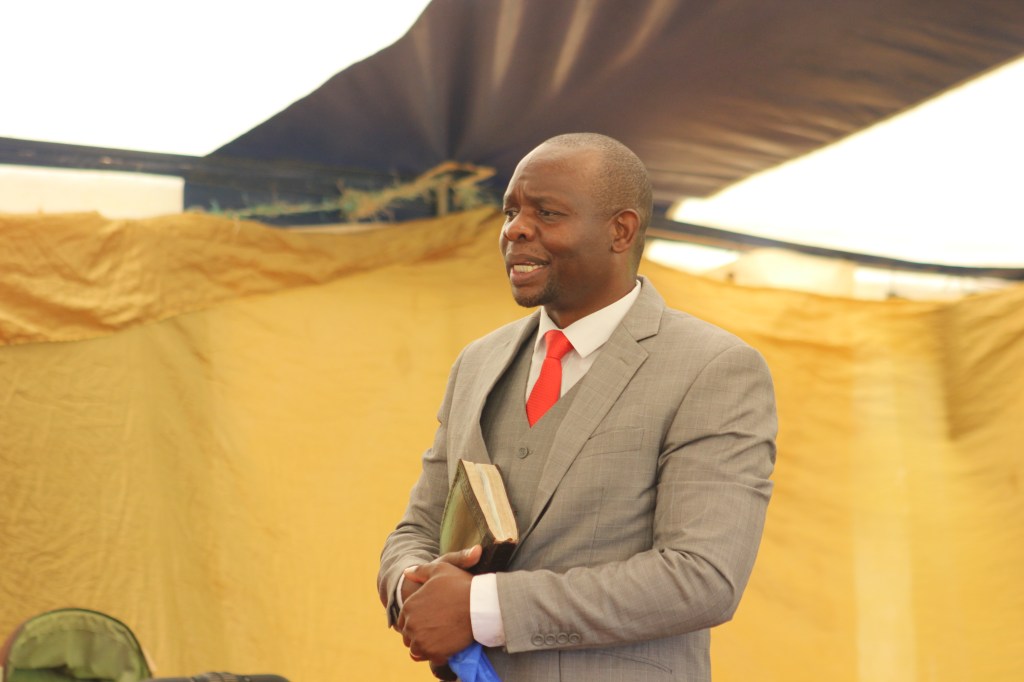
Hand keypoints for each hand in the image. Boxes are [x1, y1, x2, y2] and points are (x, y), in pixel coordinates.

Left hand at [398, 546, 481, 662]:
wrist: (480, 604)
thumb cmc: (460, 585)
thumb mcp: (439, 568)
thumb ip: (420, 571)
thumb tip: (405, 572)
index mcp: (409, 606)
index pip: (404, 620)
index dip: (416, 620)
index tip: (429, 619)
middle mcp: (411, 624)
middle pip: (408, 636)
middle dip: (419, 634)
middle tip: (436, 630)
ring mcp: (421, 640)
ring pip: (416, 649)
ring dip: (426, 646)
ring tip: (441, 639)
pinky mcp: (434, 652)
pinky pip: (430, 658)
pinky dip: (437, 655)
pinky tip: (447, 647)